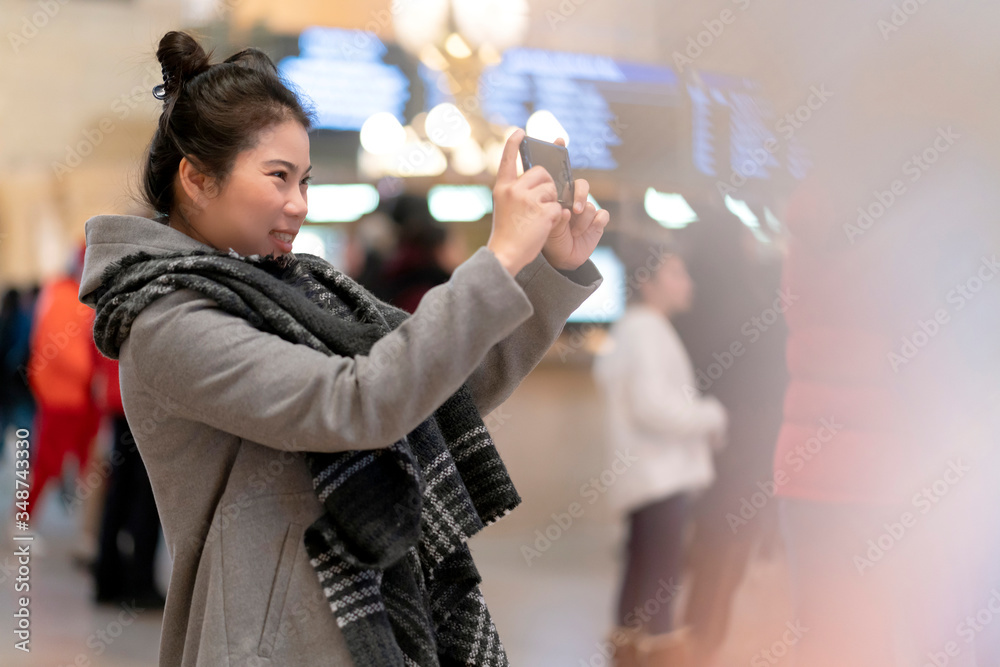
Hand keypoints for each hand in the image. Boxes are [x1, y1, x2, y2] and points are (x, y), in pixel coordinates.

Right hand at [487, 129, 566, 275]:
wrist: (505, 254)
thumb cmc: (507, 234)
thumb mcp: (504, 208)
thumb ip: (515, 192)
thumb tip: (538, 182)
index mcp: (502, 188)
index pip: (507, 159)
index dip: (514, 144)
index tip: (521, 132)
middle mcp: (514, 189)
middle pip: (541, 172)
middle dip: (547, 184)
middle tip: (543, 200)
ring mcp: (528, 199)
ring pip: (552, 189)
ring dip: (552, 202)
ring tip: (540, 218)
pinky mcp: (543, 211)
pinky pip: (559, 207)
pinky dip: (556, 217)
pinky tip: (545, 226)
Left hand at [540, 137, 610, 271]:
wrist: (558, 259)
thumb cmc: (547, 237)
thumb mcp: (539, 221)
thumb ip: (545, 208)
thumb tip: (559, 204)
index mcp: (556, 195)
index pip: (559, 170)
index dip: (559, 152)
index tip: (558, 139)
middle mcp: (573, 199)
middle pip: (581, 185)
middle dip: (579, 195)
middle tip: (573, 209)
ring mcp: (586, 210)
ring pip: (589, 204)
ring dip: (582, 218)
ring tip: (575, 228)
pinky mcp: (597, 222)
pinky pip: (601, 216)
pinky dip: (594, 225)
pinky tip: (584, 233)